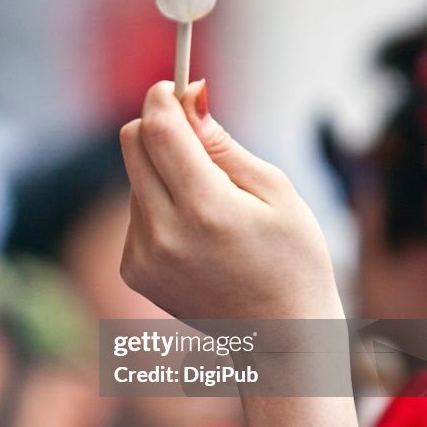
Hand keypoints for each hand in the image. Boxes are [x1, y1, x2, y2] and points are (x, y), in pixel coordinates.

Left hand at [120, 81, 360, 426]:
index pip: (158, 129)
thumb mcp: (275, 192)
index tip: (177, 88)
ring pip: (135, 177)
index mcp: (205, 210)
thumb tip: (189, 97)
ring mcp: (143, 256)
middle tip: (196, 134)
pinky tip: (196, 233)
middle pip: (133, 144)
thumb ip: (223, 144)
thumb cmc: (293, 260)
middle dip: (159, 127)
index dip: (164, 97)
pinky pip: (136, 212)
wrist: (281, 339)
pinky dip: (159, 206)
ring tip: (211, 204)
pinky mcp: (134, 271)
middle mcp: (164, 234)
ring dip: (163, 171)